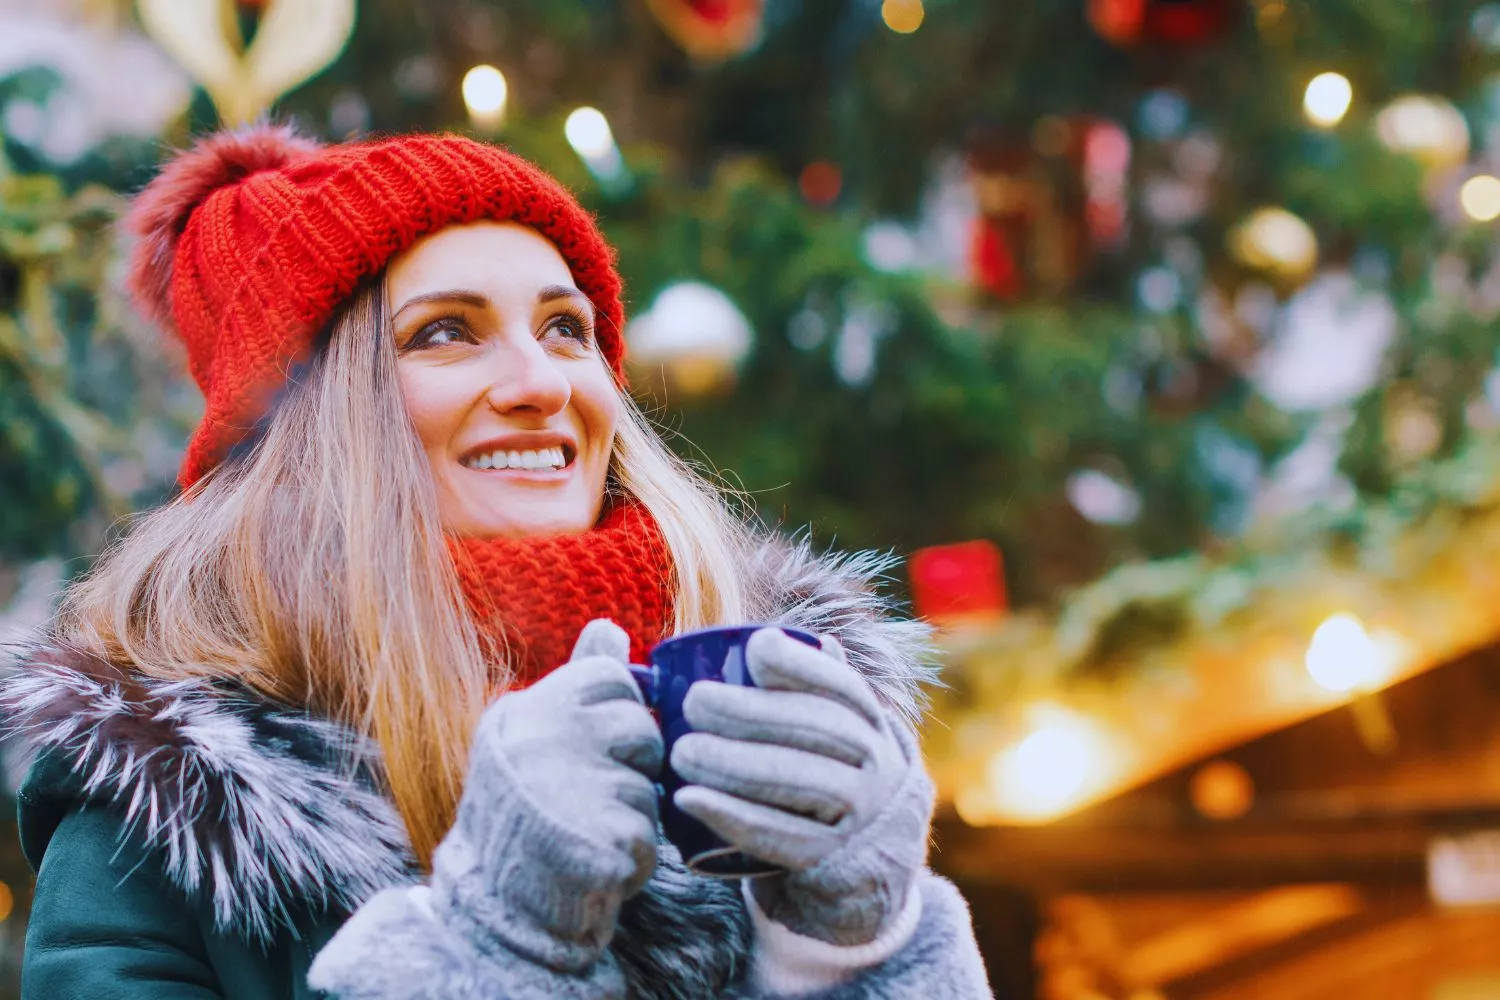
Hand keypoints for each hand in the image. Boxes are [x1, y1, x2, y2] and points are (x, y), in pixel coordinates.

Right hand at [430, 619, 663, 972]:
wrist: (492, 905)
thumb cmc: (522, 811)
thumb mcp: (536, 734)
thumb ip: (578, 681)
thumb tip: (609, 626)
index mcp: (529, 708)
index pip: (612, 677)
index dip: (616, 714)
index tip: (589, 745)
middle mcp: (546, 738)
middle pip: (640, 729)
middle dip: (630, 765)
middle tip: (586, 795)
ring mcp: (573, 788)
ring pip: (648, 785)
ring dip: (630, 815)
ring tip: (584, 831)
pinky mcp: (603, 838)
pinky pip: (649, 835)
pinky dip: (632, 857)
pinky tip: (594, 863)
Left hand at [671, 628, 932, 945]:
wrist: (866, 859)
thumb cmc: (827, 773)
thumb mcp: (834, 730)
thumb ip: (807, 688)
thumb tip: (764, 637)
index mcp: (869, 722)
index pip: (842, 686)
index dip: (802, 664)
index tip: (756, 649)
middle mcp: (874, 764)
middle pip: (815, 730)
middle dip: (751, 711)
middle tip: (694, 701)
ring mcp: (858, 814)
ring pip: (799, 782)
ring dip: (734, 764)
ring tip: (681, 751)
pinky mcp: (829, 859)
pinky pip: (780, 837)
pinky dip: (731, 816)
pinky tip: (688, 798)